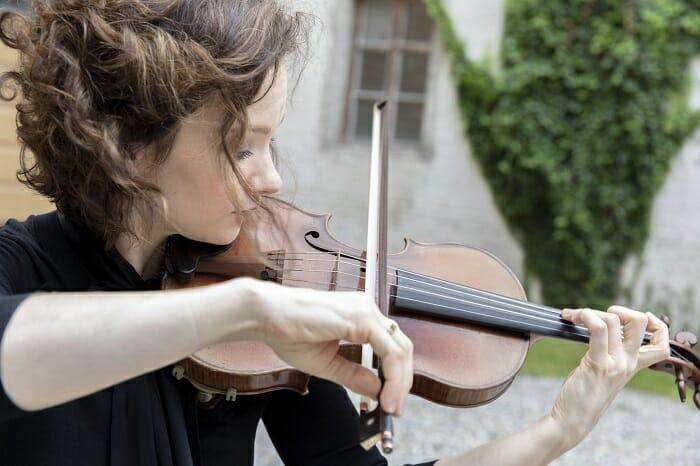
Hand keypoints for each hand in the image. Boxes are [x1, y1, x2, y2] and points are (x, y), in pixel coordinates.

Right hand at [242, 277, 413, 415]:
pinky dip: (392, 376)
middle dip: (402, 382)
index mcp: (360, 316)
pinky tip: (384, 394)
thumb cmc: (288, 332)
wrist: (266, 316)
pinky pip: (389, 350)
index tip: (392, 401)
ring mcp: (366, 311)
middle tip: (395, 409)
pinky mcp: (361, 318)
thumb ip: (354, 375)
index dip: (397, 376)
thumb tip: (378, 390)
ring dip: (400, 383)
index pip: (391, 346)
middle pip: (402, 348)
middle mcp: (366, 309)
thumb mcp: (327, 363)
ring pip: (400, 350)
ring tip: (391, 406)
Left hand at [549, 305, 669, 445]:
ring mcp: (615, 363)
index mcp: (633, 366)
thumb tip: (601, 330)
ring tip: (573, 316)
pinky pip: (597, 329)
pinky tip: (570, 317)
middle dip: (620, 309)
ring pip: (614, 320)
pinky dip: (584, 316)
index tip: (637, 318)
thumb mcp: (605, 374)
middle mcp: (628, 363)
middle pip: (641, 323)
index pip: (662, 344)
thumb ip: (610, 355)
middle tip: (597, 315)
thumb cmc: (584, 395)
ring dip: (589, 311)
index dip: (656, 325)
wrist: (573, 420)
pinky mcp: (598, 364)